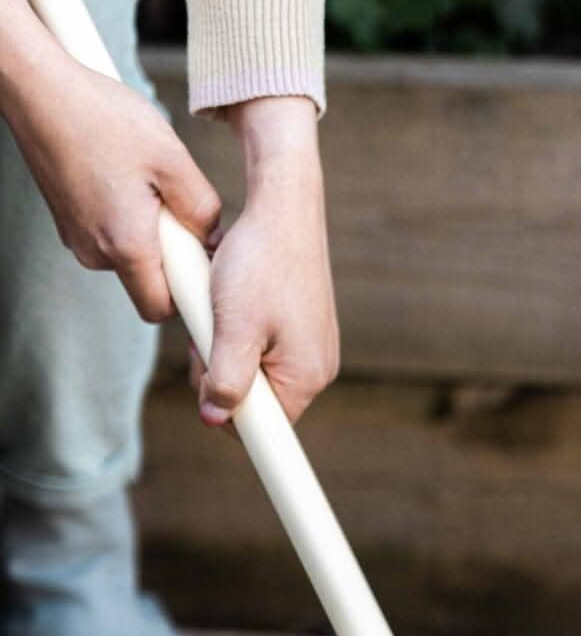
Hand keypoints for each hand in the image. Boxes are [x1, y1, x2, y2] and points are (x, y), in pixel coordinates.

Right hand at [0, 0, 220, 320]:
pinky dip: (125, 216)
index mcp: (124, 245)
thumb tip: (211, 236)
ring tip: (146, 181)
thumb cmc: (100, 116)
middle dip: (170, 254)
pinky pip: (109, 234)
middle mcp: (94, 251)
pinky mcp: (68, 221)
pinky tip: (123, 175)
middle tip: (174, 205)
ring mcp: (76, 237)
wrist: (40, 90)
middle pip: (146, 281)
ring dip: (147, 231)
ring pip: (128, 255)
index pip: (160, 308)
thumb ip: (201, 207)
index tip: (202, 267)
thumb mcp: (171, 158)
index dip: (187, 295)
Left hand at [197, 97, 338, 427]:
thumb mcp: (232, 326)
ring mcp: (311, 347)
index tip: (208, 385)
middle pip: (255, 400)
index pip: (264, 428)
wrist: (281, 207)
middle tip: (209, 331)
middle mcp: (317, 367)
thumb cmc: (259, 262)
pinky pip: (261, 347)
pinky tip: (234, 302)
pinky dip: (238, 331)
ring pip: (253, 372)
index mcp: (306, 375)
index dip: (228, 413)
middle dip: (221, 373)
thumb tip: (216, 419)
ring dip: (225, 349)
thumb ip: (225, 378)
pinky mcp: (302, 327)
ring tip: (220, 309)